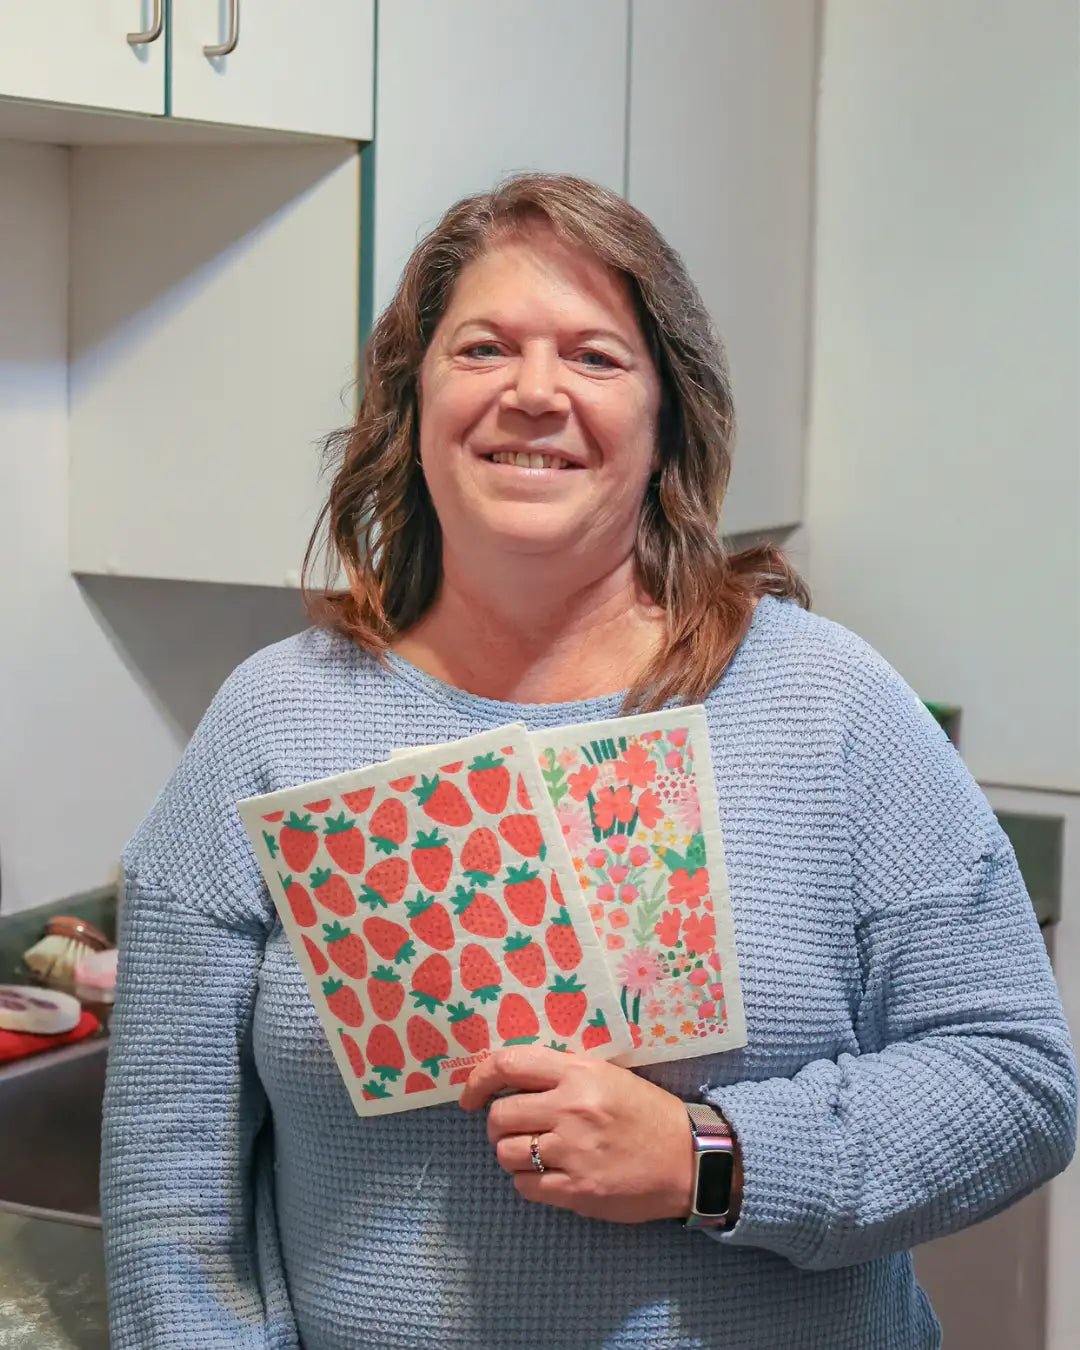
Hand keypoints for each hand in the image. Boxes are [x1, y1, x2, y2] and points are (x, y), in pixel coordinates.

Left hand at [459, 1046, 693, 1223]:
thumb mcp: (607, 1075)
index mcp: (578, 1073)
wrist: (688, 1158)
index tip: (469, 1097)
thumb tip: (510, 1080)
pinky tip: (547, 1175)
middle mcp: (571, 1109)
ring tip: (532, 1152)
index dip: (478, 1080)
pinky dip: (527, 1181)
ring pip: (505, 1153)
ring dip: (510, 1154)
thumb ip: (562, 1074)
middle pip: (499, 1116)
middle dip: (496, 1125)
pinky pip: (524, 1186)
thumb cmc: (646, 1112)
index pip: (508, 1065)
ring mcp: (573, 1151)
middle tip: (513, 1129)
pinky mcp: (577, 1189)